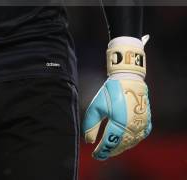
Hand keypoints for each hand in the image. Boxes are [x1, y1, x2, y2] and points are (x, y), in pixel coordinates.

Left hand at [83, 36, 151, 159]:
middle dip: (110, 151)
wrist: (129, 80)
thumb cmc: (111, 91)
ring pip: (129, 144)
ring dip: (119, 148)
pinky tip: (123, 141)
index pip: (109, 143)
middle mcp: (132, 127)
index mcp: (119, 122)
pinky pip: (138, 138)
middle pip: (120, 146)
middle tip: (101, 154)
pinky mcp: (147, 124)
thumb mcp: (97, 106)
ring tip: (110, 149)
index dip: (101, 151)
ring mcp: (141, 127)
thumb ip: (91, 124)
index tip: (94, 155)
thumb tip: (89, 141)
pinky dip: (130, 142)